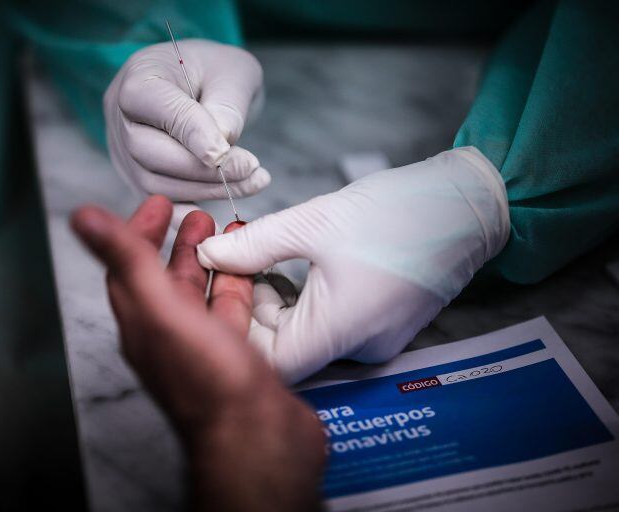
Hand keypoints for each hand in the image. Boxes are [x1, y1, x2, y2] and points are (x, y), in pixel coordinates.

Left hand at [71, 196, 324, 511]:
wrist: (258, 437)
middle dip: (176, 242)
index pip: (128, 268)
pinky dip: (238, 284)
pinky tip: (250, 269)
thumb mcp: (160, 310)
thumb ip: (126, 260)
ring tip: (224, 230)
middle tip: (193, 213)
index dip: (137, 232)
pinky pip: (232, 310)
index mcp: (143, 323)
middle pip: (165, 279)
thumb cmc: (209, 382)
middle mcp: (169, 334)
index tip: (156, 205)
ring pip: (201, 294)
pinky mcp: (237, 355)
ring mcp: (204, 346)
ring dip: (208, 260)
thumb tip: (83, 219)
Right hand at [104, 40, 269, 200]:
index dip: (191, 133)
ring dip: (208, 191)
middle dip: (203, 168)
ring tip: (253, 180)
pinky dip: (192, 216)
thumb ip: (226, 104)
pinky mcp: (139, 182)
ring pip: (156, 185)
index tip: (226, 151)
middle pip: (149, 153)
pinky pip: (161, 207)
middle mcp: (121, 119)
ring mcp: (125, 154)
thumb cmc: (216, 72)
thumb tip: (220, 148)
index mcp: (138, 78)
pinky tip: (225, 217)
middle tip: (250, 168)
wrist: (202, 85)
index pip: (155, 107)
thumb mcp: (232, 72)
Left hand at [197, 147, 509, 382]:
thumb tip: (209, 256)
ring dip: (275, 302)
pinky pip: (328, 327)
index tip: (220, 288)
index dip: (234, 330)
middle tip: (234, 262)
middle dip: (250, 308)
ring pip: (304, 337)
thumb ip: (255, 244)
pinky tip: (293, 268)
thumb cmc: (398, 212)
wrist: (468, 206)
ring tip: (261, 257)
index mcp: (339, 332)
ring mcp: (373, 341)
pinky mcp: (382, 327)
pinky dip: (303, 303)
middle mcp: (358, 350)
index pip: (267, 363)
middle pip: (283, 349)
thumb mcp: (315, 222)